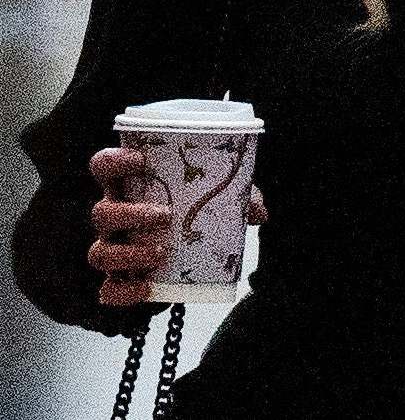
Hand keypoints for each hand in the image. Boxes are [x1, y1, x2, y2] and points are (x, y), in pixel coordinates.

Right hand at [88, 147, 267, 306]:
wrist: (191, 250)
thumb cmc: (196, 209)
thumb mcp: (219, 195)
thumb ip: (238, 196)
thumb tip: (258, 212)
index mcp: (130, 186)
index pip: (103, 166)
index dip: (113, 161)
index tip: (140, 160)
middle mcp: (115, 216)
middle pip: (100, 213)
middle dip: (130, 214)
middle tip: (166, 215)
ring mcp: (114, 247)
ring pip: (98, 253)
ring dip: (128, 254)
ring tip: (162, 252)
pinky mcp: (120, 279)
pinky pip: (107, 290)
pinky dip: (123, 292)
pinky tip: (148, 287)